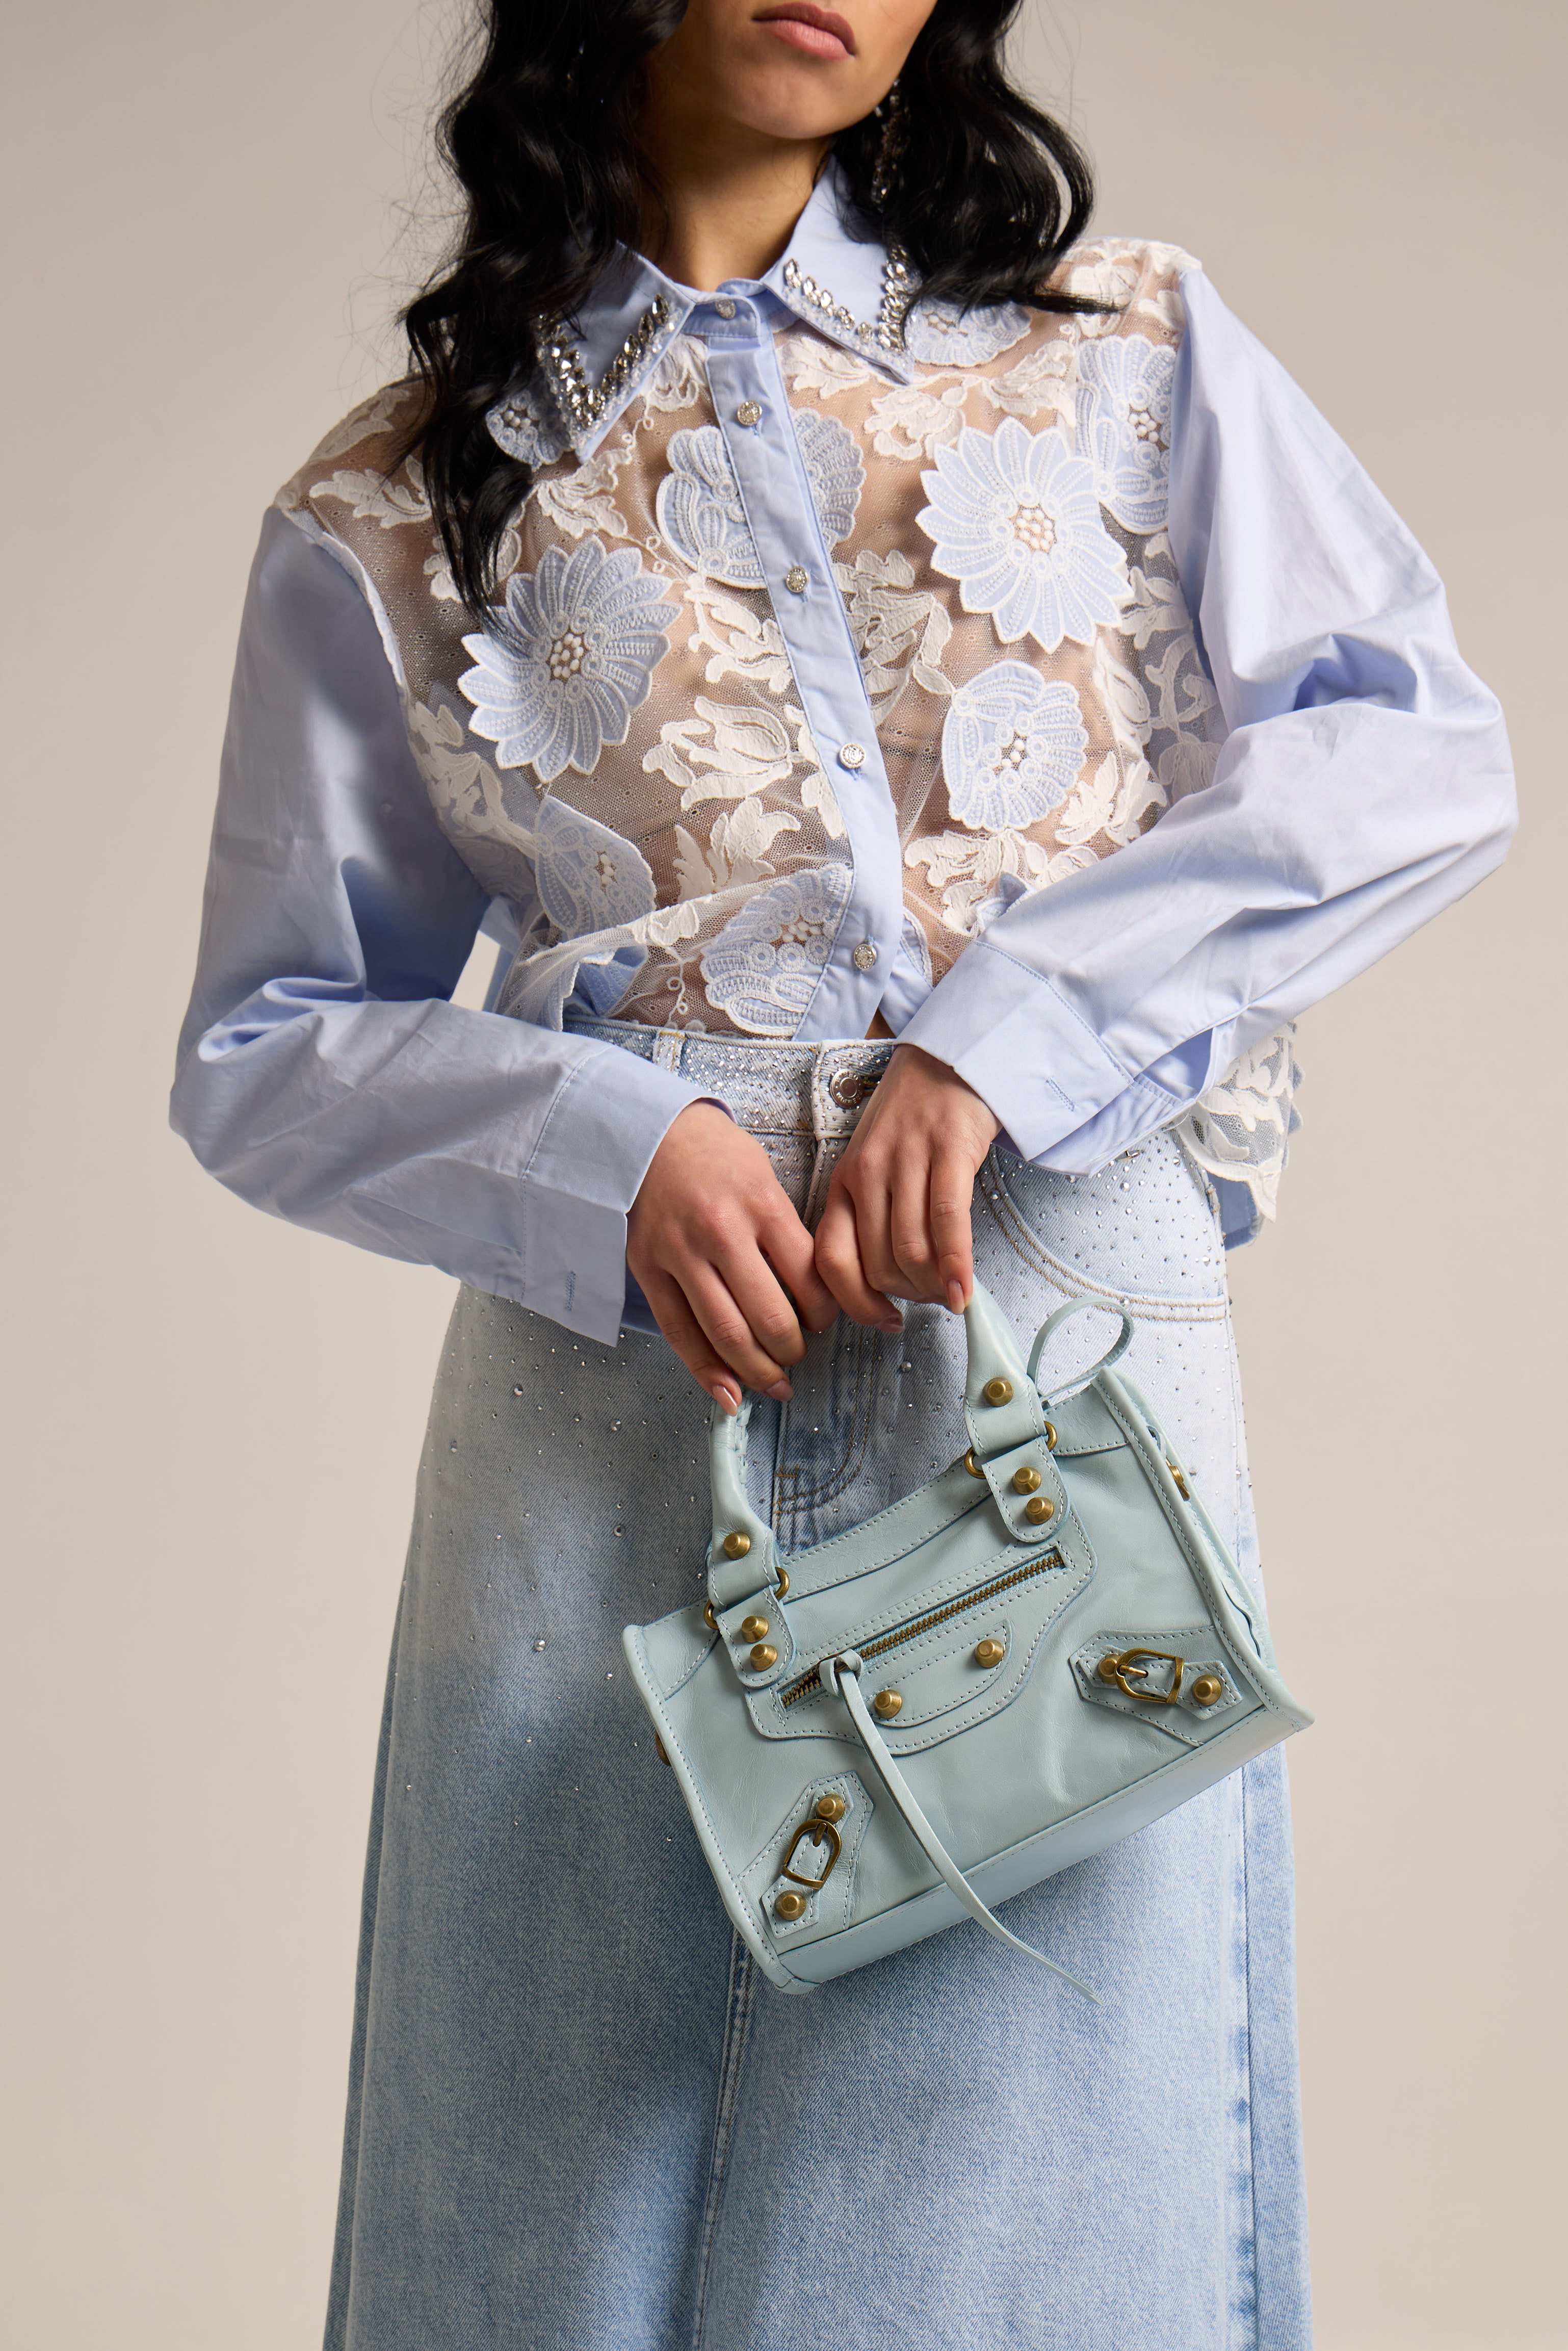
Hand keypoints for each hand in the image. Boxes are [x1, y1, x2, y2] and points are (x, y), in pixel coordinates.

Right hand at [628, 1103, 874, 1412]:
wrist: (647, 1134)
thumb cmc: (713, 1155)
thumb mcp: (763, 1177)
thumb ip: (785, 1232)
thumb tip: (811, 1294)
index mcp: (760, 1204)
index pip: (808, 1277)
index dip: (825, 1312)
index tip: (826, 1320)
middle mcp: (721, 1231)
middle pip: (770, 1315)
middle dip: (793, 1349)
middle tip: (798, 1354)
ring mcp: (680, 1253)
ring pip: (726, 1333)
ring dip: (757, 1370)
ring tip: (774, 1381)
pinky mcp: (648, 1269)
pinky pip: (679, 1333)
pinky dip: (706, 1372)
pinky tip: (728, 1394)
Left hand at [815, 1044, 1000, 1319]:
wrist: (947, 1063)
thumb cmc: (911, 1124)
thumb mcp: (873, 1170)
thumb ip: (872, 1220)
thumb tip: (888, 1286)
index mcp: (842, 1183)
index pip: (831, 1261)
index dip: (855, 1303)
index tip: (883, 1320)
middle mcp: (867, 1174)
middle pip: (877, 1264)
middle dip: (907, 1296)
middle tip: (932, 1300)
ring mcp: (907, 1161)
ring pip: (911, 1250)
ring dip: (933, 1287)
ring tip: (951, 1293)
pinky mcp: (948, 1151)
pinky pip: (948, 1222)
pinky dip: (956, 1266)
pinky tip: (964, 1290)